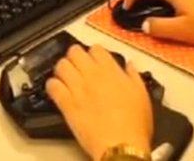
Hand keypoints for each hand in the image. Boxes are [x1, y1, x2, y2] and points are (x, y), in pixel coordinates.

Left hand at [46, 45, 152, 159]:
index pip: (96, 49)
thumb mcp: (141, 95)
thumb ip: (134, 76)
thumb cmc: (134, 124)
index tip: (94, 58)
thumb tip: (130, 65)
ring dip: (62, 68)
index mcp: (111, 71)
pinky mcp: (66, 104)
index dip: (94, 52)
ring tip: (65, 75)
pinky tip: (56, 89)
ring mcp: (77, 89)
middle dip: (74, 55)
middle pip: (75, 52)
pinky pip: (52, 87)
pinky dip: (52, 85)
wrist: (120, 145)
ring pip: (61, 66)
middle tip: (77, 63)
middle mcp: (92, 75)